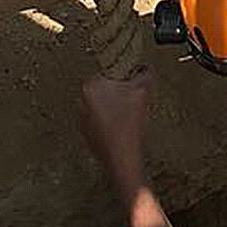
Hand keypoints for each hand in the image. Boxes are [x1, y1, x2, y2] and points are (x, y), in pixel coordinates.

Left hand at [79, 71, 151, 195]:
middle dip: (120, 92)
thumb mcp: (141, 93)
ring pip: (102, 104)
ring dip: (115, 106)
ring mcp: (82, 117)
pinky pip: (100, 119)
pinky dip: (110, 120)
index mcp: (90, 87)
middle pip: (105, 88)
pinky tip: (121, 127)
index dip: (125, 77)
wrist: (121, 158)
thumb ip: (143, 75)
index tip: (133, 85)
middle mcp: (81, 100)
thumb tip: (145, 69)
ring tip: (128, 116)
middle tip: (133, 102)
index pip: (109, 72)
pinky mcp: (86, 131)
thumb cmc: (128, 126)